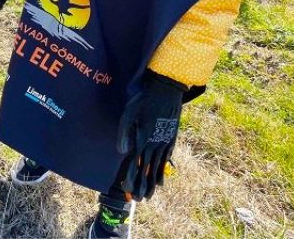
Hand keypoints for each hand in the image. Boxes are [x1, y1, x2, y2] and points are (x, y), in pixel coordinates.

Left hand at [116, 70, 184, 200]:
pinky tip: (162, 181)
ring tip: (149, 196)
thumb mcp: (129, 114)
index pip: (136, 164)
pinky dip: (163, 173)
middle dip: (142, 187)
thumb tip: (122, 152)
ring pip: (157, 168)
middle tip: (139, 200)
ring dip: (152, 184)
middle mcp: (155, 145)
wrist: (166, 91)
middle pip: (148, 171)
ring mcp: (165, 143)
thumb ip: (124, 134)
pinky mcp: (171, 139)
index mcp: (143, 140)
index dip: (132, 178)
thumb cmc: (143, 100)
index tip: (129, 191)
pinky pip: (166, 161)